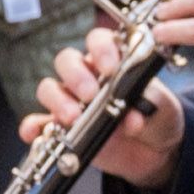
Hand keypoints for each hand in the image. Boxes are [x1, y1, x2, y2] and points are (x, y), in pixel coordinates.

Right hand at [31, 27, 184, 188]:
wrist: (157, 152)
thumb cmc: (157, 118)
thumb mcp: (160, 108)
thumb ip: (147, 107)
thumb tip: (131, 118)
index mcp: (112, 62)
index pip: (98, 41)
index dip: (101, 49)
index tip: (112, 68)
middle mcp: (87, 77)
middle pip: (66, 61)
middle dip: (76, 75)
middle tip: (90, 94)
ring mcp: (72, 102)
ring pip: (49, 88)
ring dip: (57, 100)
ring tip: (72, 118)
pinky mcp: (62, 129)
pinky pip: (38, 124)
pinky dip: (33, 127)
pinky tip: (34, 133)